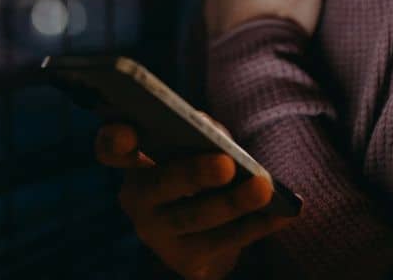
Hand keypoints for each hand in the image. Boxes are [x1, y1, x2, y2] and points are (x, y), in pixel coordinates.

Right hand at [96, 121, 296, 279]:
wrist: (209, 230)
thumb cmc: (201, 167)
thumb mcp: (198, 145)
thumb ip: (201, 132)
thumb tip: (215, 134)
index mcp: (133, 162)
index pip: (110, 148)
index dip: (113, 139)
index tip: (127, 131)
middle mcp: (138, 200)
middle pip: (158, 186)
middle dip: (192, 174)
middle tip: (224, 164)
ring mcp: (160, 234)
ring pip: (194, 218)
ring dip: (232, 203)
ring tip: (263, 187)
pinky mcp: (187, 261)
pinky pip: (224, 243)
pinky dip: (256, 225)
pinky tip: (282, 213)